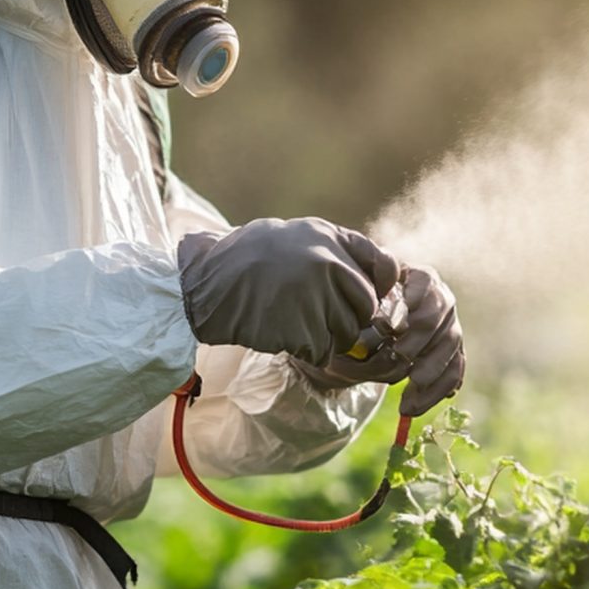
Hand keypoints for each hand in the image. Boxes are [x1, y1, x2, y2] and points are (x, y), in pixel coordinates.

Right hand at [177, 218, 398, 363]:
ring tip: (297, 324)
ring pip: (347, 334)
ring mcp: (316, 298)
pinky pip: (322, 352)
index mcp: (329, 237)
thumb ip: (334, 250)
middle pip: (366, 307)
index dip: (381, 287)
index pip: (383, 266)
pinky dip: (308, 352)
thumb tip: (380, 275)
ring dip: (328, 338)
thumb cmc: (248, 259)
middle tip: (322, 319)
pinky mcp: (302, 330)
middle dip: (350, 319)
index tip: (368, 298)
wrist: (205, 284)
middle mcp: (329, 265)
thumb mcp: (294, 235)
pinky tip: (284, 335)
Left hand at [290, 263, 465, 416]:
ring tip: (406, 396)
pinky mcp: (450, 354)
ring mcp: (448, 328)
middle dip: (420, 340)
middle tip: (398, 357)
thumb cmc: (357, 304)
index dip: (413, 302)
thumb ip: (367, 290)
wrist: (358, 330)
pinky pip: (452, 373)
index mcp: (419, 278)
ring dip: (430, 373)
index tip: (390, 324)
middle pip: (442, 317)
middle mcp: (440, 300)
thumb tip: (384, 307)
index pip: (427, 283)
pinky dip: (435, 392)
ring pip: (451, 347)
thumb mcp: (355, 291)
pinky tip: (414, 406)